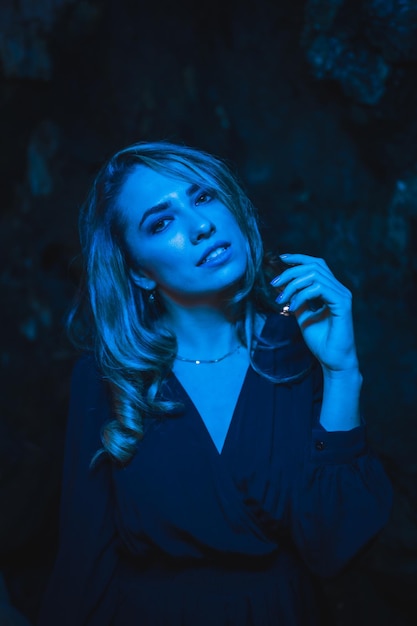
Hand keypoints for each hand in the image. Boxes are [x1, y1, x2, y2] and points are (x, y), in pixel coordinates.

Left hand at [271, 253, 358, 373]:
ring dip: (293, 285)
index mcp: (332, 290)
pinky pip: (319, 288)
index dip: (299, 258)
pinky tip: (293, 306)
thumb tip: (283, 287)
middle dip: (290, 272)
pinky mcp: (342, 304)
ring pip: (315, 275)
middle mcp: (339, 289)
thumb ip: (297, 300)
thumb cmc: (321, 341)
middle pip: (314, 266)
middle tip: (274, 284)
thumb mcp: (303, 316)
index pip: (317, 264)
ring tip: (282, 299)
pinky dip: (302, 295)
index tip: (281, 258)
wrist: (333, 360)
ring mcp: (342, 295)